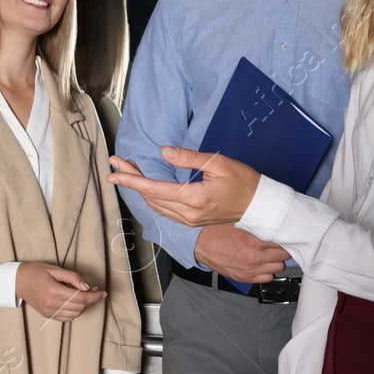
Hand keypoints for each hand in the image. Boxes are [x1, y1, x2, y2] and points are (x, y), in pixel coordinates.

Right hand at [15, 263, 105, 321]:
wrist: (18, 281)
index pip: (80, 298)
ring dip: (83, 306)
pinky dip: (74, 312)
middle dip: (90, 300)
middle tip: (93, 290)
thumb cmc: (36, 272)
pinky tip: (74, 302)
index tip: (103, 293)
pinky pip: (67, 318)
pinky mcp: (48, 315)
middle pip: (80, 307)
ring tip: (84, 295)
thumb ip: (72, 277)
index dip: (94, 296)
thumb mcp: (55, 269)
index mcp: (54, 291)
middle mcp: (52, 304)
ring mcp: (50, 311)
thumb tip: (86, 286)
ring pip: (75, 314)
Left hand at [108, 149, 260, 227]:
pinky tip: (146, 186)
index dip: (131, 180)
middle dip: (130, 181)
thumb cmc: (243, 181)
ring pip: (155, 206)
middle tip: (116, 164)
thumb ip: (189, 158)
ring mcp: (189, 220)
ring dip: (140, 189)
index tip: (114, 171)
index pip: (154, 189)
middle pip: (150, 198)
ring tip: (129, 171)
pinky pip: (165, 210)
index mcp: (194, 198)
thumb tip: (164, 152)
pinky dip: (152, 197)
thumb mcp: (218, 163)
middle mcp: (188, 213)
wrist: (259, 206)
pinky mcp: (192, 221)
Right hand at [194, 224, 289, 282]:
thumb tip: (276, 219)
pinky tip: (261, 262)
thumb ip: (258, 223)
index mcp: (254, 241)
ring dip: (276, 259)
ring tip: (269, 252)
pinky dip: (267, 270)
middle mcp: (254, 258)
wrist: (199, 243)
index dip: (285, 235)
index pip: (284, 241)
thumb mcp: (239, 221)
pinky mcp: (245, 278)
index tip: (285, 232)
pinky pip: (268, 278)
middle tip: (277, 241)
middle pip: (284, 255)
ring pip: (279, 267)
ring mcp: (250, 270)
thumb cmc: (216, 230)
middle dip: (283, 247)